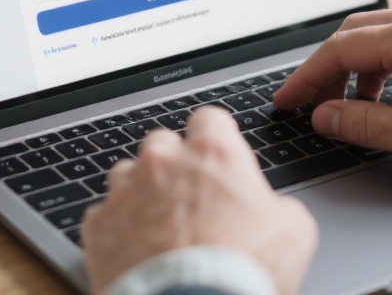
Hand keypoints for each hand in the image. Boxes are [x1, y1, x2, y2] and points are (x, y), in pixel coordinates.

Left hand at [82, 107, 317, 294]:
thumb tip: (273, 210)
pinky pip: (105, 214)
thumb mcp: (293, 232)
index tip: (217, 156)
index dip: (216, 138)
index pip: (210, 119)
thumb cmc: (242, 273)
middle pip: (163, 143)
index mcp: (213, 154)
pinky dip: (118, 228)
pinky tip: (136, 251)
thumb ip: (278, 204)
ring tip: (159, 227)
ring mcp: (125, 191)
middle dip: (174, 164)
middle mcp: (164, 162)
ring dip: (141, 192)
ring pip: (127, 174)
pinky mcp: (98, 225)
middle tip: (190, 199)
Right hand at [273, 4, 391, 166]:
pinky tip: (383, 98)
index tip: (287, 99)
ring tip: (345, 107)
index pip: (341, 49)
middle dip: (326, 68)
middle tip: (307, 101)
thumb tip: (325, 116)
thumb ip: (367, 124)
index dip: (306, 77)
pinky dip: (382, 66)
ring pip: (379, 35)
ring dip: (355, 68)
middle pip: (355, 33)